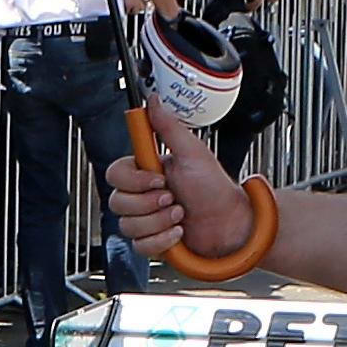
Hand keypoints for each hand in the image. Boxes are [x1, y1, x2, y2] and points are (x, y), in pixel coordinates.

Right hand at [105, 127, 242, 265]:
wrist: (230, 223)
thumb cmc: (214, 189)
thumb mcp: (192, 152)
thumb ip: (168, 127)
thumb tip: (153, 100)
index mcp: (146, 172)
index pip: (115, 174)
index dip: (133, 180)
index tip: (159, 179)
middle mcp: (142, 196)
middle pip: (117, 202)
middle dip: (148, 203)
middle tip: (173, 199)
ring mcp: (145, 221)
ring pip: (127, 226)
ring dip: (158, 221)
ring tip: (180, 215)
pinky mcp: (151, 242)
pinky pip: (139, 246)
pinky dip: (162, 240)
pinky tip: (178, 232)